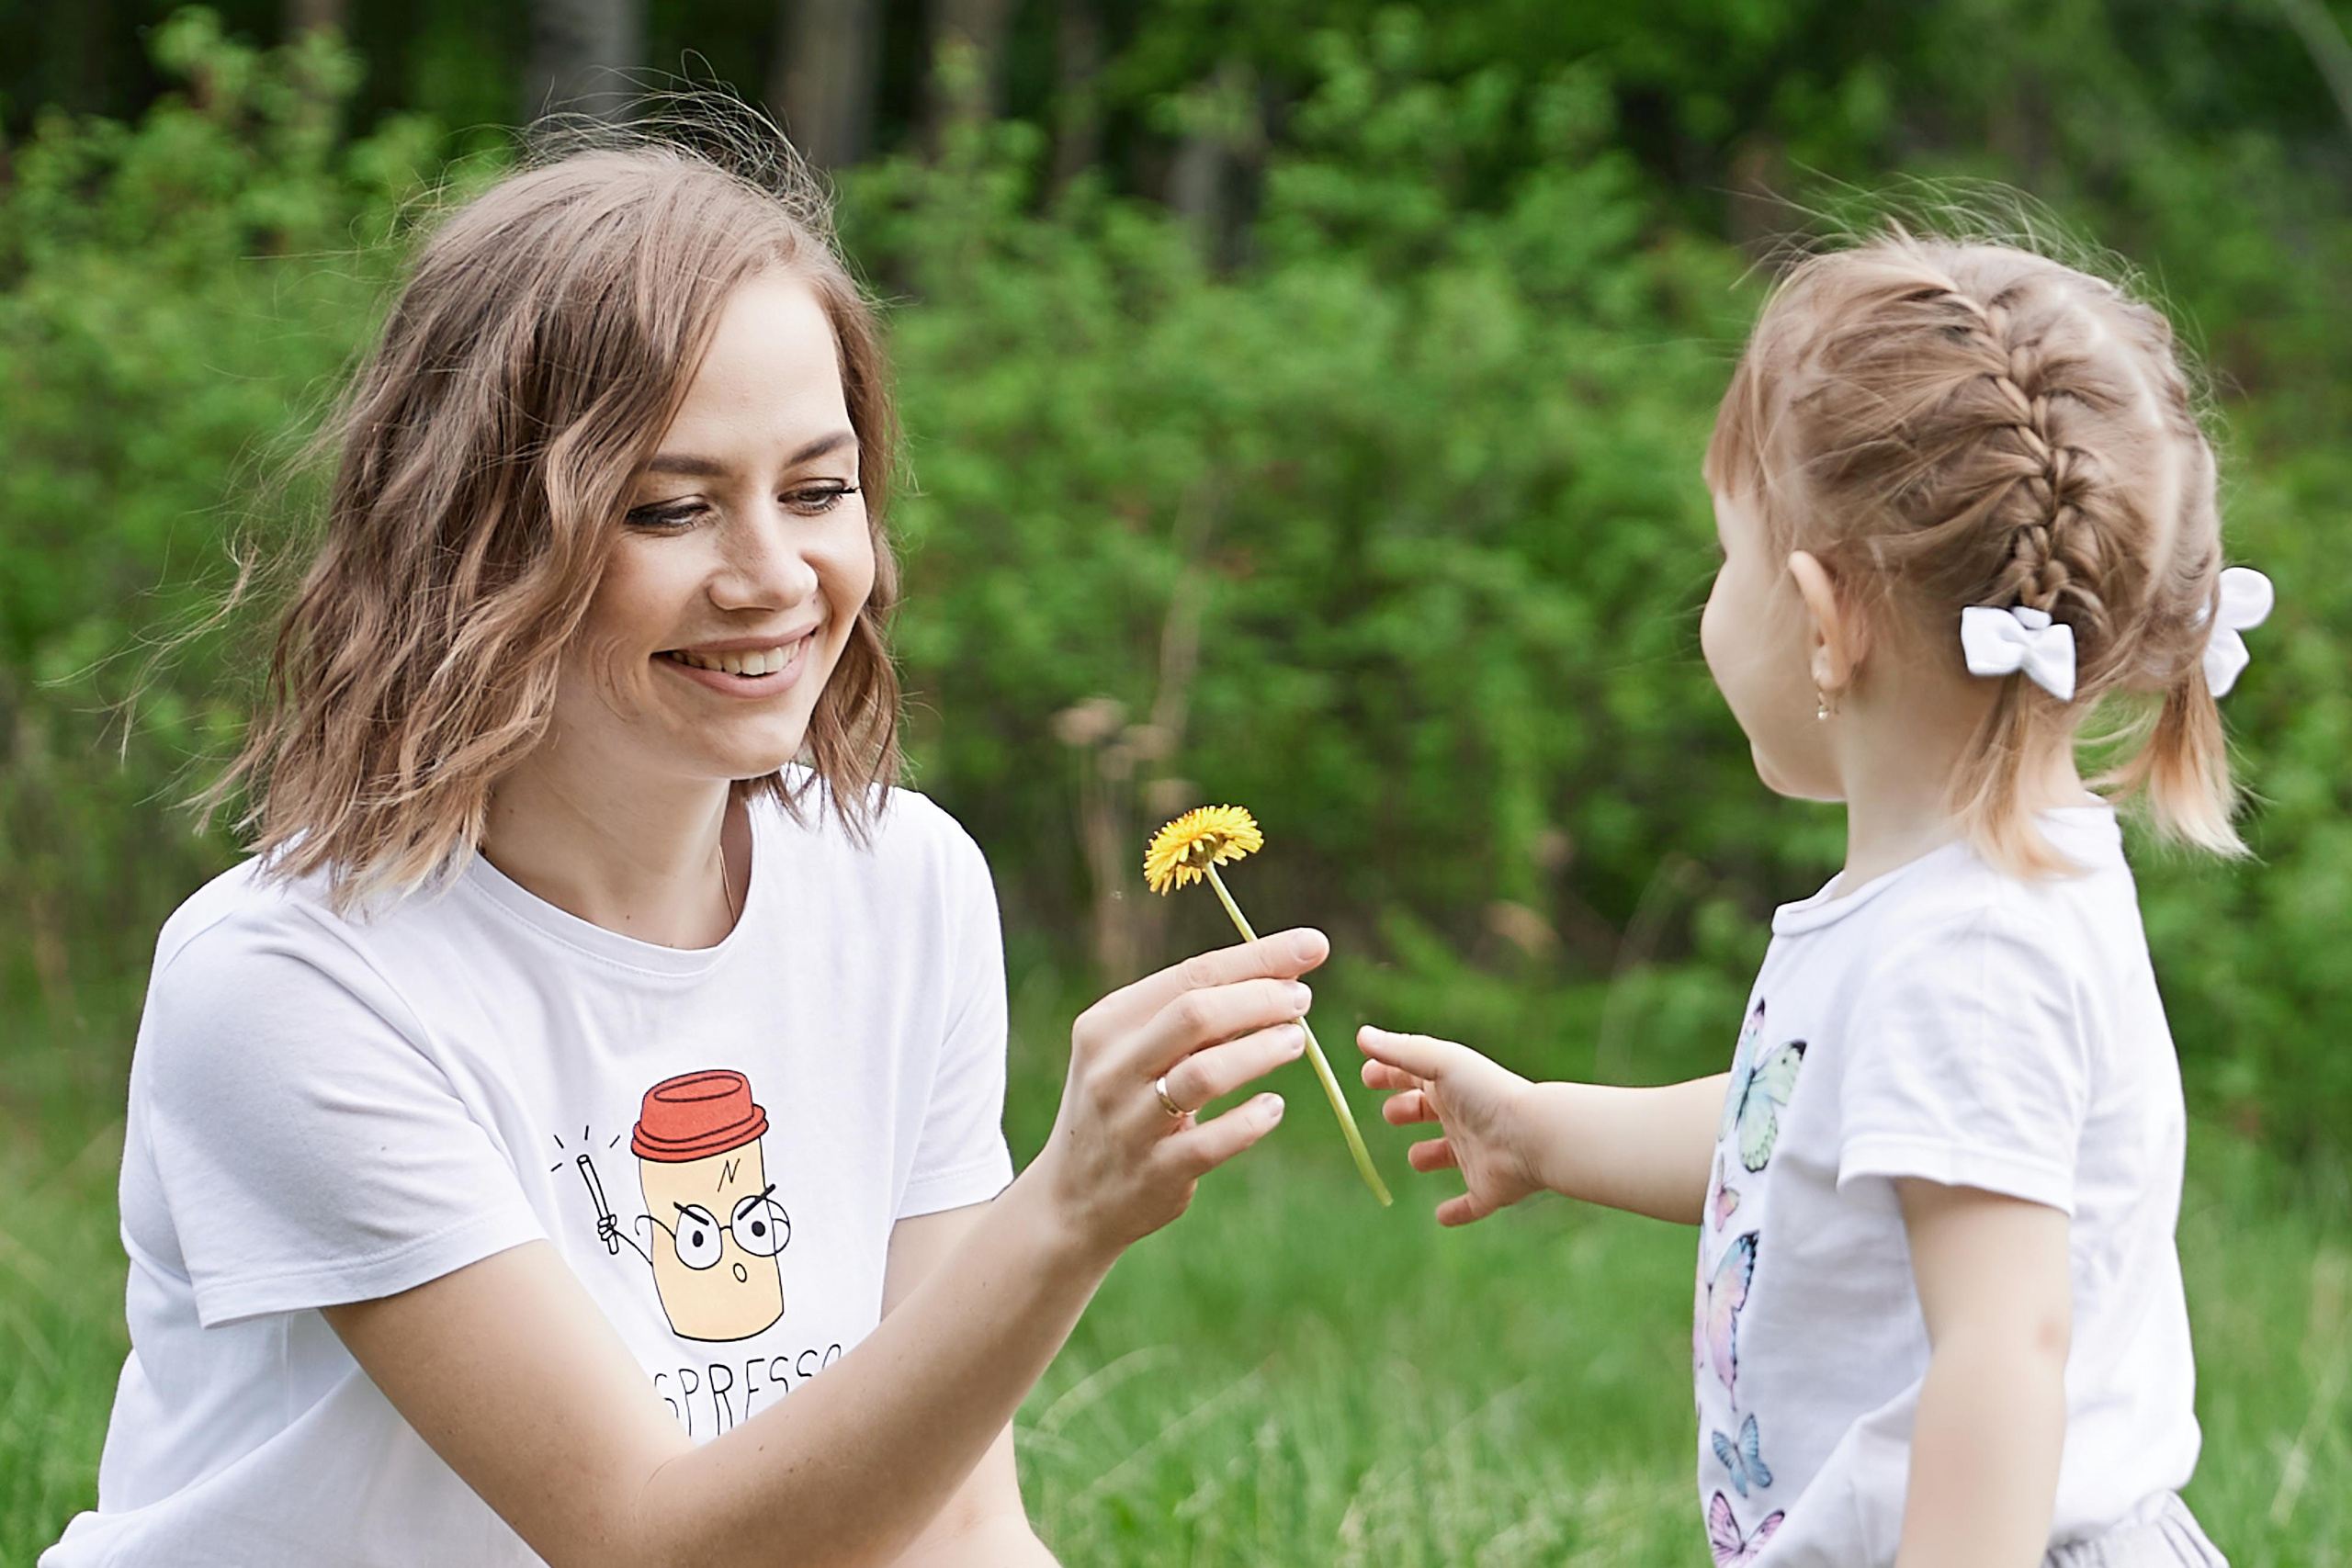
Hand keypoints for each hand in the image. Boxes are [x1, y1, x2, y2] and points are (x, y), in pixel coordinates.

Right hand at [1036, 929, 1326, 1259]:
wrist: (1073, 1198)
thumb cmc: (1123, 1105)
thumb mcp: (1134, 1052)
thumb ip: (1192, 1018)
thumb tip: (1279, 974)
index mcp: (1107, 1023)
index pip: (1190, 975)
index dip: (1258, 957)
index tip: (1312, 946)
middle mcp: (1112, 1067)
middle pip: (1196, 1014)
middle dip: (1261, 999)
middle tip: (1301, 1001)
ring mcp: (1130, 1122)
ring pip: (1205, 1074)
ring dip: (1262, 1051)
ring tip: (1296, 1042)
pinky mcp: (1155, 1172)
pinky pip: (1212, 1142)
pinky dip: (1251, 1120)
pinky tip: (1273, 1107)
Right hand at [1358, 1026, 1542, 1224]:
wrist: (1532, 1136)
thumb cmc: (1485, 1094)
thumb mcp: (1439, 1063)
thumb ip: (1400, 1051)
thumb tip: (1362, 1036)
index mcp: (1451, 1086)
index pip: (1413, 1076)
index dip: (1389, 1075)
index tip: (1366, 1076)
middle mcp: (1463, 1118)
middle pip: (1429, 1112)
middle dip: (1408, 1110)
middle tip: (1389, 1114)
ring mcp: (1476, 1154)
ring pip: (1448, 1155)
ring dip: (1430, 1156)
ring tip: (1417, 1158)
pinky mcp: (1487, 1189)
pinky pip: (1470, 1204)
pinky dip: (1457, 1211)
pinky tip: (1442, 1216)